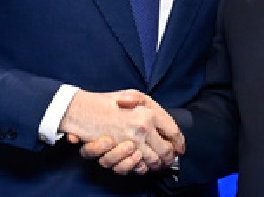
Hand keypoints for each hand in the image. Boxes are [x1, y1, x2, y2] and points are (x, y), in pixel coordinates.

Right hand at [60, 90, 182, 171]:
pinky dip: (140, 168)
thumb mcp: (134, 95)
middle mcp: (143, 127)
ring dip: (156, 164)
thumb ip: (151, 107)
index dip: (179, 142)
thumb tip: (166, 127)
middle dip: (169, 157)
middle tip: (169, 159)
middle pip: (166, 150)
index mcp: (149, 112)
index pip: (173, 131)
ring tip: (156, 163)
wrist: (82, 110)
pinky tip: (141, 163)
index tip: (180, 148)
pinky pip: (136, 166)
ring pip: (152, 161)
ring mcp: (131, 141)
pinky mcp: (120, 152)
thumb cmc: (107, 101)